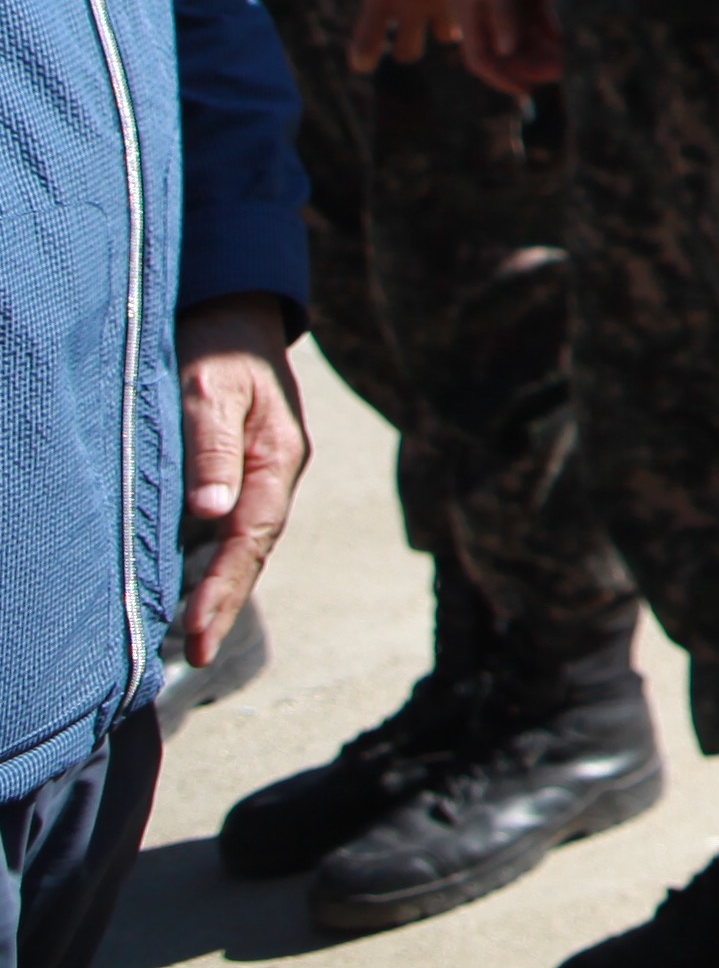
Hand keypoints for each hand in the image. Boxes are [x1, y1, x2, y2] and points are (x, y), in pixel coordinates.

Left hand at [173, 298, 309, 664]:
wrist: (236, 312)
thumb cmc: (218, 347)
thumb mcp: (209, 388)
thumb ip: (212, 448)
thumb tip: (212, 512)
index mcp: (278, 458)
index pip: (250, 537)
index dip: (223, 589)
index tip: (198, 637)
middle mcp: (276, 473)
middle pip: (253, 550)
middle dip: (225, 602)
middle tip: (195, 655)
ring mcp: (264, 473)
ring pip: (243, 542)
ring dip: (219, 586)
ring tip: (191, 633)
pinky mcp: (244, 471)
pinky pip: (231, 526)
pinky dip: (213, 559)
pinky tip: (190, 581)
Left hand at [353, 0, 478, 72]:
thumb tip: (386, 21)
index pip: (365, 47)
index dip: (363, 60)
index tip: (365, 62)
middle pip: (406, 52)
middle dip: (404, 48)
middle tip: (405, 38)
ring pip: (443, 39)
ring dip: (438, 32)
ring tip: (434, 17)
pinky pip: (462, 17)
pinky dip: (457, 15)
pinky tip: (454, 1)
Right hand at [455, 0, 563, 95]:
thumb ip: (503, 14)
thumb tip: (506, 50)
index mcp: (466, 12)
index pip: (480, 59)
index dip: (502, 77)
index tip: (526, 92)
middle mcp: (478, 10)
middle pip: (503, 50)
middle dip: (528, 63)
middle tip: (558, 72)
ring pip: (516, 33)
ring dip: (538, 46)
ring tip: (562, 57)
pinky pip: (525, 13)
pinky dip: (541, 23)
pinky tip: (558, 34)